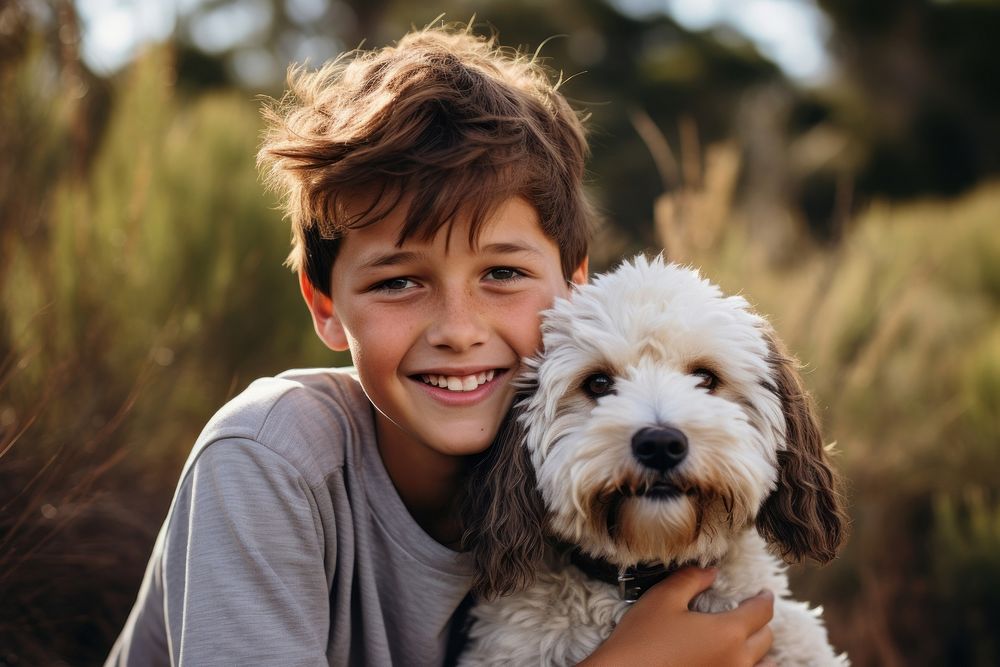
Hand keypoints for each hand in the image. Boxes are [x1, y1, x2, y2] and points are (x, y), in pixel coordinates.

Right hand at [578, 566, 774, 666]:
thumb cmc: (641, 640)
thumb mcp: (663, 599)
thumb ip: (691, 580)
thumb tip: (711, 572)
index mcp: (728, 633)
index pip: (761, 612)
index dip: (765, 599)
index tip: (764, 592)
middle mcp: (736, 661)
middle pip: (765, 639)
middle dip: (761, 622)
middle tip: (752, 613)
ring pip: (763, 666)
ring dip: (760, 652)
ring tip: (748, 642)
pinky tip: (735, 662)